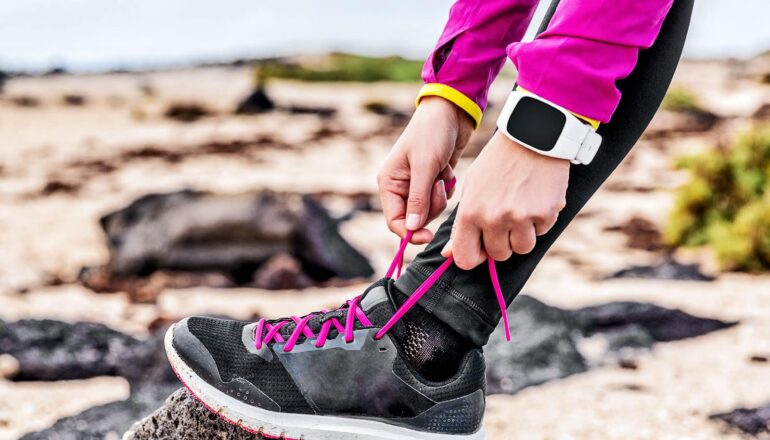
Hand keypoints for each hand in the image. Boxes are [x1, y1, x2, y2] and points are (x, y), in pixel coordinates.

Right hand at [377, 96, 473, 243]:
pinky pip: (441, 199)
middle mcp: (400, 187)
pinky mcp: (432, 181)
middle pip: (415, 218)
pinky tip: (447, 169)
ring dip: (441, 196)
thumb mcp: (425, 166)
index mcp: (389, 183)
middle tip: (439, 185)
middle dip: (431, 206)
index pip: (394, 221)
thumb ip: (418, 199)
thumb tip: (411, 228)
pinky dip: (447, 188)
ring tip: (443, 172)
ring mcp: (417, 185)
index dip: (409, 233)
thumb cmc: (433, 134)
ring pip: (430, 210)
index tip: (428, 236)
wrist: (451, 113)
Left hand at [442, 131, 569, 268]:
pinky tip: (535, 198)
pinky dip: (540, 221)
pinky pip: (542, 232)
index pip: (466, 258)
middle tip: (505, 218)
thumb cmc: (497, 163)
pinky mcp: (546, 213)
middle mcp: (494, 218)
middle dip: (501, 242)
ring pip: (522, 248)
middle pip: (498, 255)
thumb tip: (449, 254)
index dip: (474, 257)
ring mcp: (522, 217)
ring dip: (522, 235)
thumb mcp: (472, 188)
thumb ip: (460, 224)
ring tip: (521, 209)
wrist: (531, 136)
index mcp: (470, 212)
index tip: (480, 249)